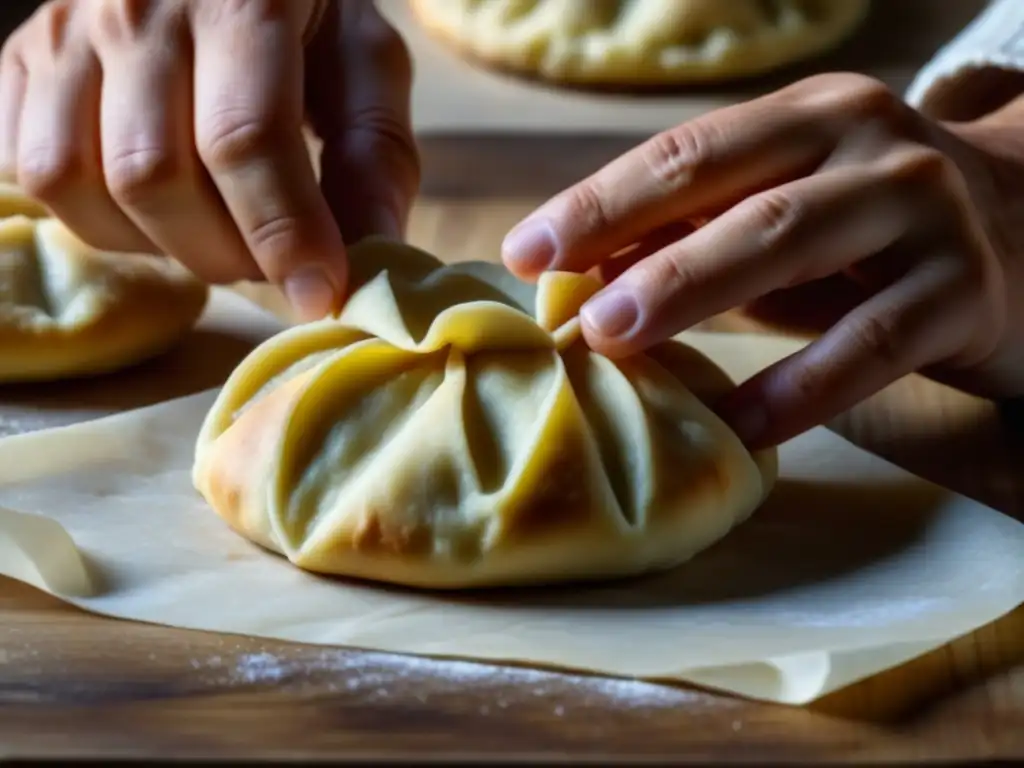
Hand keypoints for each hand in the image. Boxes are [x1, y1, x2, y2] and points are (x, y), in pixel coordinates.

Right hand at [0, 0, 418, 320]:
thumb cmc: (303, 11)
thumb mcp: (364, 63)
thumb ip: (375, 154)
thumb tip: (371, 258)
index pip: (244, 138)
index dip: (283, 233)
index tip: (319, 294)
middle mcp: (135, 8)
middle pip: (154, 174)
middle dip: (224, 250)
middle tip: (267, 259)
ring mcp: (63, 32)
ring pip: (78, 182)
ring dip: (156, 243)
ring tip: (215, 231)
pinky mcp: (23, 62)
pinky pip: (32, 174)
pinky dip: (98, 219)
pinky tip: (155, 209)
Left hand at [501, 73, 1023, 448]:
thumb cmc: (874, 230)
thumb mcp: (788, 212)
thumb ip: (700, 232)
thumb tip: (583, 273)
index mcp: (809, 116)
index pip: (687, 152)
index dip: (598, 201)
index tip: (524, 251)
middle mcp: (868, 144)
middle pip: (733, 190)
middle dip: (635, 242)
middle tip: (563, 303)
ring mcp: (925, 211)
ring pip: (793, 243)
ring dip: (694, 291)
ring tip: (616, 342)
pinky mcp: (966, 291)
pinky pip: (872, 342)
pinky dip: (802, 387)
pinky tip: (742, 425)